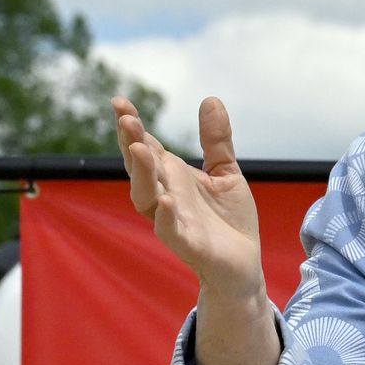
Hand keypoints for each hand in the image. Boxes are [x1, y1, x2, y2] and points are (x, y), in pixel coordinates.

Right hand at [112, 96, 263, 296]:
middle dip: (130, 144)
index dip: (132, 127)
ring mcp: (174, 222)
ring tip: (140, 150)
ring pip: (147, 199)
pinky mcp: (189, 247)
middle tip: (126, 119)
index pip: (147, 148)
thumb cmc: (228, 220)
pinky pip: (171, 233)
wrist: (243, 265)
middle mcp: (166, 197)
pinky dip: (166, 218)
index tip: (120, 102)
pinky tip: (167, 202)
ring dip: (142, 175)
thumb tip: (210, 99)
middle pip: (140, 169)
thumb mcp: (225, 173)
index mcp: (172, 178)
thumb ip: (216, 141)